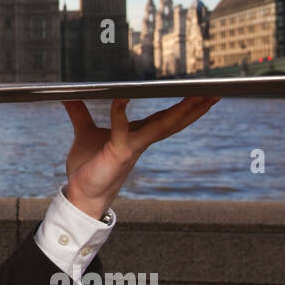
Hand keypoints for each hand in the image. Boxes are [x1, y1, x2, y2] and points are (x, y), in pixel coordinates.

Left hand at [59, 96, 221, 219]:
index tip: (200, 91)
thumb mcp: (85, 132)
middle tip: (214, 90)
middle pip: (173, 120)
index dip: (183, 105)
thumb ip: (80, 112)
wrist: (80, 193)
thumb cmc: (88, 167)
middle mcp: (140, 140)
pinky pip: (121, 130)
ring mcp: (132, 147)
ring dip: (180, 111)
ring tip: (198, 96)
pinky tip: (123, 98)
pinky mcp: (119, 153)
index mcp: (137, 135)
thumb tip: (69, 94)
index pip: (165, 117)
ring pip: (161, 125)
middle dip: (195, 106)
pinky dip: (121, 113)